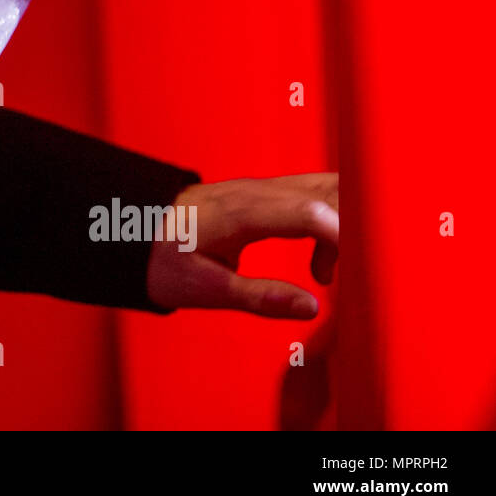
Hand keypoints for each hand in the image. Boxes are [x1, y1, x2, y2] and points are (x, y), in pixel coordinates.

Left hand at [146, 172, 337, 318]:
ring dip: (349, 225)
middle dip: (358, 229)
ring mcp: (264, 188)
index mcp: (240, 213)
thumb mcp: (205, 289)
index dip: (342, 236)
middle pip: (329, 191)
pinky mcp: (269, 195)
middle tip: (353, 275)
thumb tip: (312, 307)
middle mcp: (257, 192)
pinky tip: (320, 264)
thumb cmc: (164, 259)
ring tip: (331, 273)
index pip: (308, 212)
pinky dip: (334, 225)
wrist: (137, 230)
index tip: (355, 271)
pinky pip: (316, 197)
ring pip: (328, 189)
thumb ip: (259, 297)